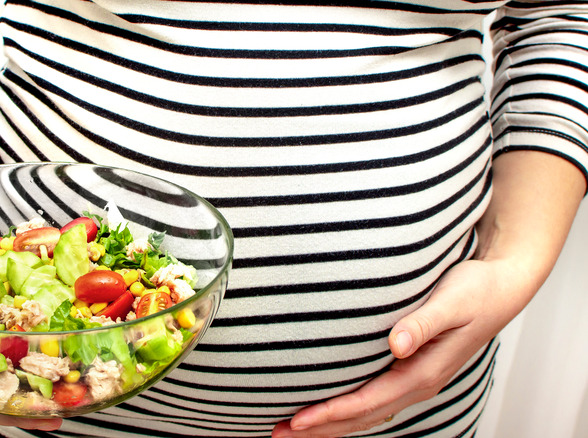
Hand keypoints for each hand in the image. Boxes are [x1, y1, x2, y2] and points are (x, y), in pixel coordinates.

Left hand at [272, 257, 526, 436]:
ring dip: (330, 425)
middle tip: (278, 433)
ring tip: (293, 430)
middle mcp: (419, 384)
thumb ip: (423, 324)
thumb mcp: (452, 301)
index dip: (331, 414)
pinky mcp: (411, 372)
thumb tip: (395, 346)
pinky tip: (328, 410)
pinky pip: (374, 401)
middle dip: (320, 429)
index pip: (368, 402)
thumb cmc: (476, 290)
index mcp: (424, 372)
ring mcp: (416, 381)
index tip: (297, 420)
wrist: (502, 289)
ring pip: (367, 413)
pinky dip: (348, 411)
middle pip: (362, 417)